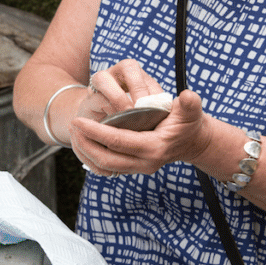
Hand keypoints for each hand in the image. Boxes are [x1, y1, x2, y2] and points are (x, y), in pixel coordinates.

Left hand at [70, 63, 211, 175]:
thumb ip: (190, 104)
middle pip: (106, 158)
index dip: (95, 131)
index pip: (117, 141)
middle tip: (72, 126)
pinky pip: (109, 168)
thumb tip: (187, 97)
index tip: (78, 119)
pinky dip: (93, 157)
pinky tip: (84, 141)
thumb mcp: (191, 110)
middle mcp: (146, 162)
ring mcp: (140, 168)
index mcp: (154, 147)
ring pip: (105, 166)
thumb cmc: (189, 122)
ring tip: (74, 132)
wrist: (193, 141)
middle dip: (85, 143)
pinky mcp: (135, 168)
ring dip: (86, 151)